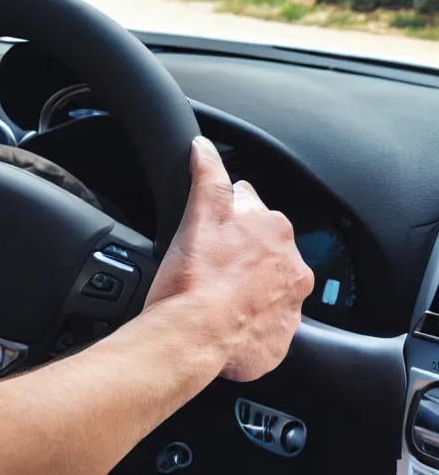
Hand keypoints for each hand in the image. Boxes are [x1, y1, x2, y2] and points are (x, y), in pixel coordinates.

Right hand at [145, 136, 313, 381]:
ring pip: (270, 283)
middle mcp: (291, 264)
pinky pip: (270, 319)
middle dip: (244, 252)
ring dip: (252, 285)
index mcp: (273, 229)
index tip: (216, 229)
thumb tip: (204, 147)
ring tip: (221, 296)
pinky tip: (231, 320)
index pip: (254, 208)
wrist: (194, 338)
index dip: (230, 216)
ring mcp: (290, 302)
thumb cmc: (194, 278)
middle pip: (265, 247)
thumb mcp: (199, 217)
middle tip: (214, 266)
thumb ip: (207, 177)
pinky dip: (255, 318)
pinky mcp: (283, 335)